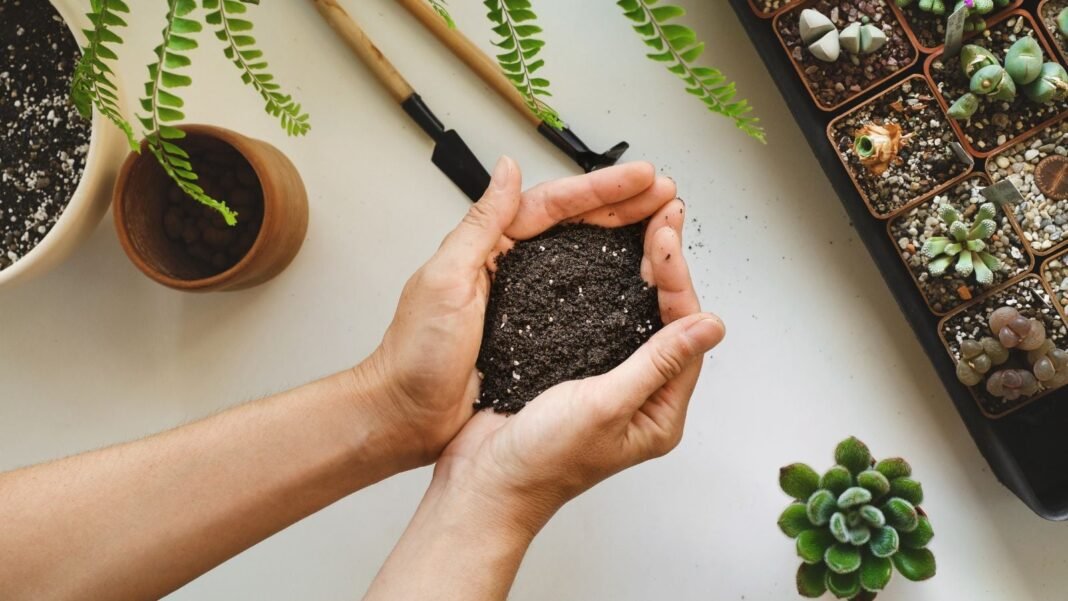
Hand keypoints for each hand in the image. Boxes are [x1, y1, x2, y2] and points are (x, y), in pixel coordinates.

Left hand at [355, 157, 679, 466]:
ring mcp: (527, 299)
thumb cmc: (415, 356)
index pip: (554, 204)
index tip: (642, 179)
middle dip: (624, 206)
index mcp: (490, 247)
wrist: (407, 415)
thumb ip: (479, 225)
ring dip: (623, 237)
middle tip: (666, 196)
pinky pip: (581, 296)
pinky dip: (610, 281)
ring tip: (661, 225)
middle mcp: (511, 267)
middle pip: (576, 224)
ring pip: (583, 255)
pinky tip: (636, 278)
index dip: (602, 189)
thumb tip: (506, 171)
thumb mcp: (445, 281)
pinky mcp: (536, 333)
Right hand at [430, 199, 724, 535]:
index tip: (664, 239)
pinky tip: (603, 260)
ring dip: (640, 270)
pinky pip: (600, 319)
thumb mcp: (604, 408)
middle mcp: (638, 395)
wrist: (482, 482)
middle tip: (664, 217)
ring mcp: (606, 380)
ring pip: (634, 313)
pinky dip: (604, 286)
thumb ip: (656, 364)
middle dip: (666, 265)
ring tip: (645, 226)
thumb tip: (708, 328)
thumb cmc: (540, 464)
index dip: (676, 280)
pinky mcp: (574, 368)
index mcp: (658, 412)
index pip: (683, 333)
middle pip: (666, 317)